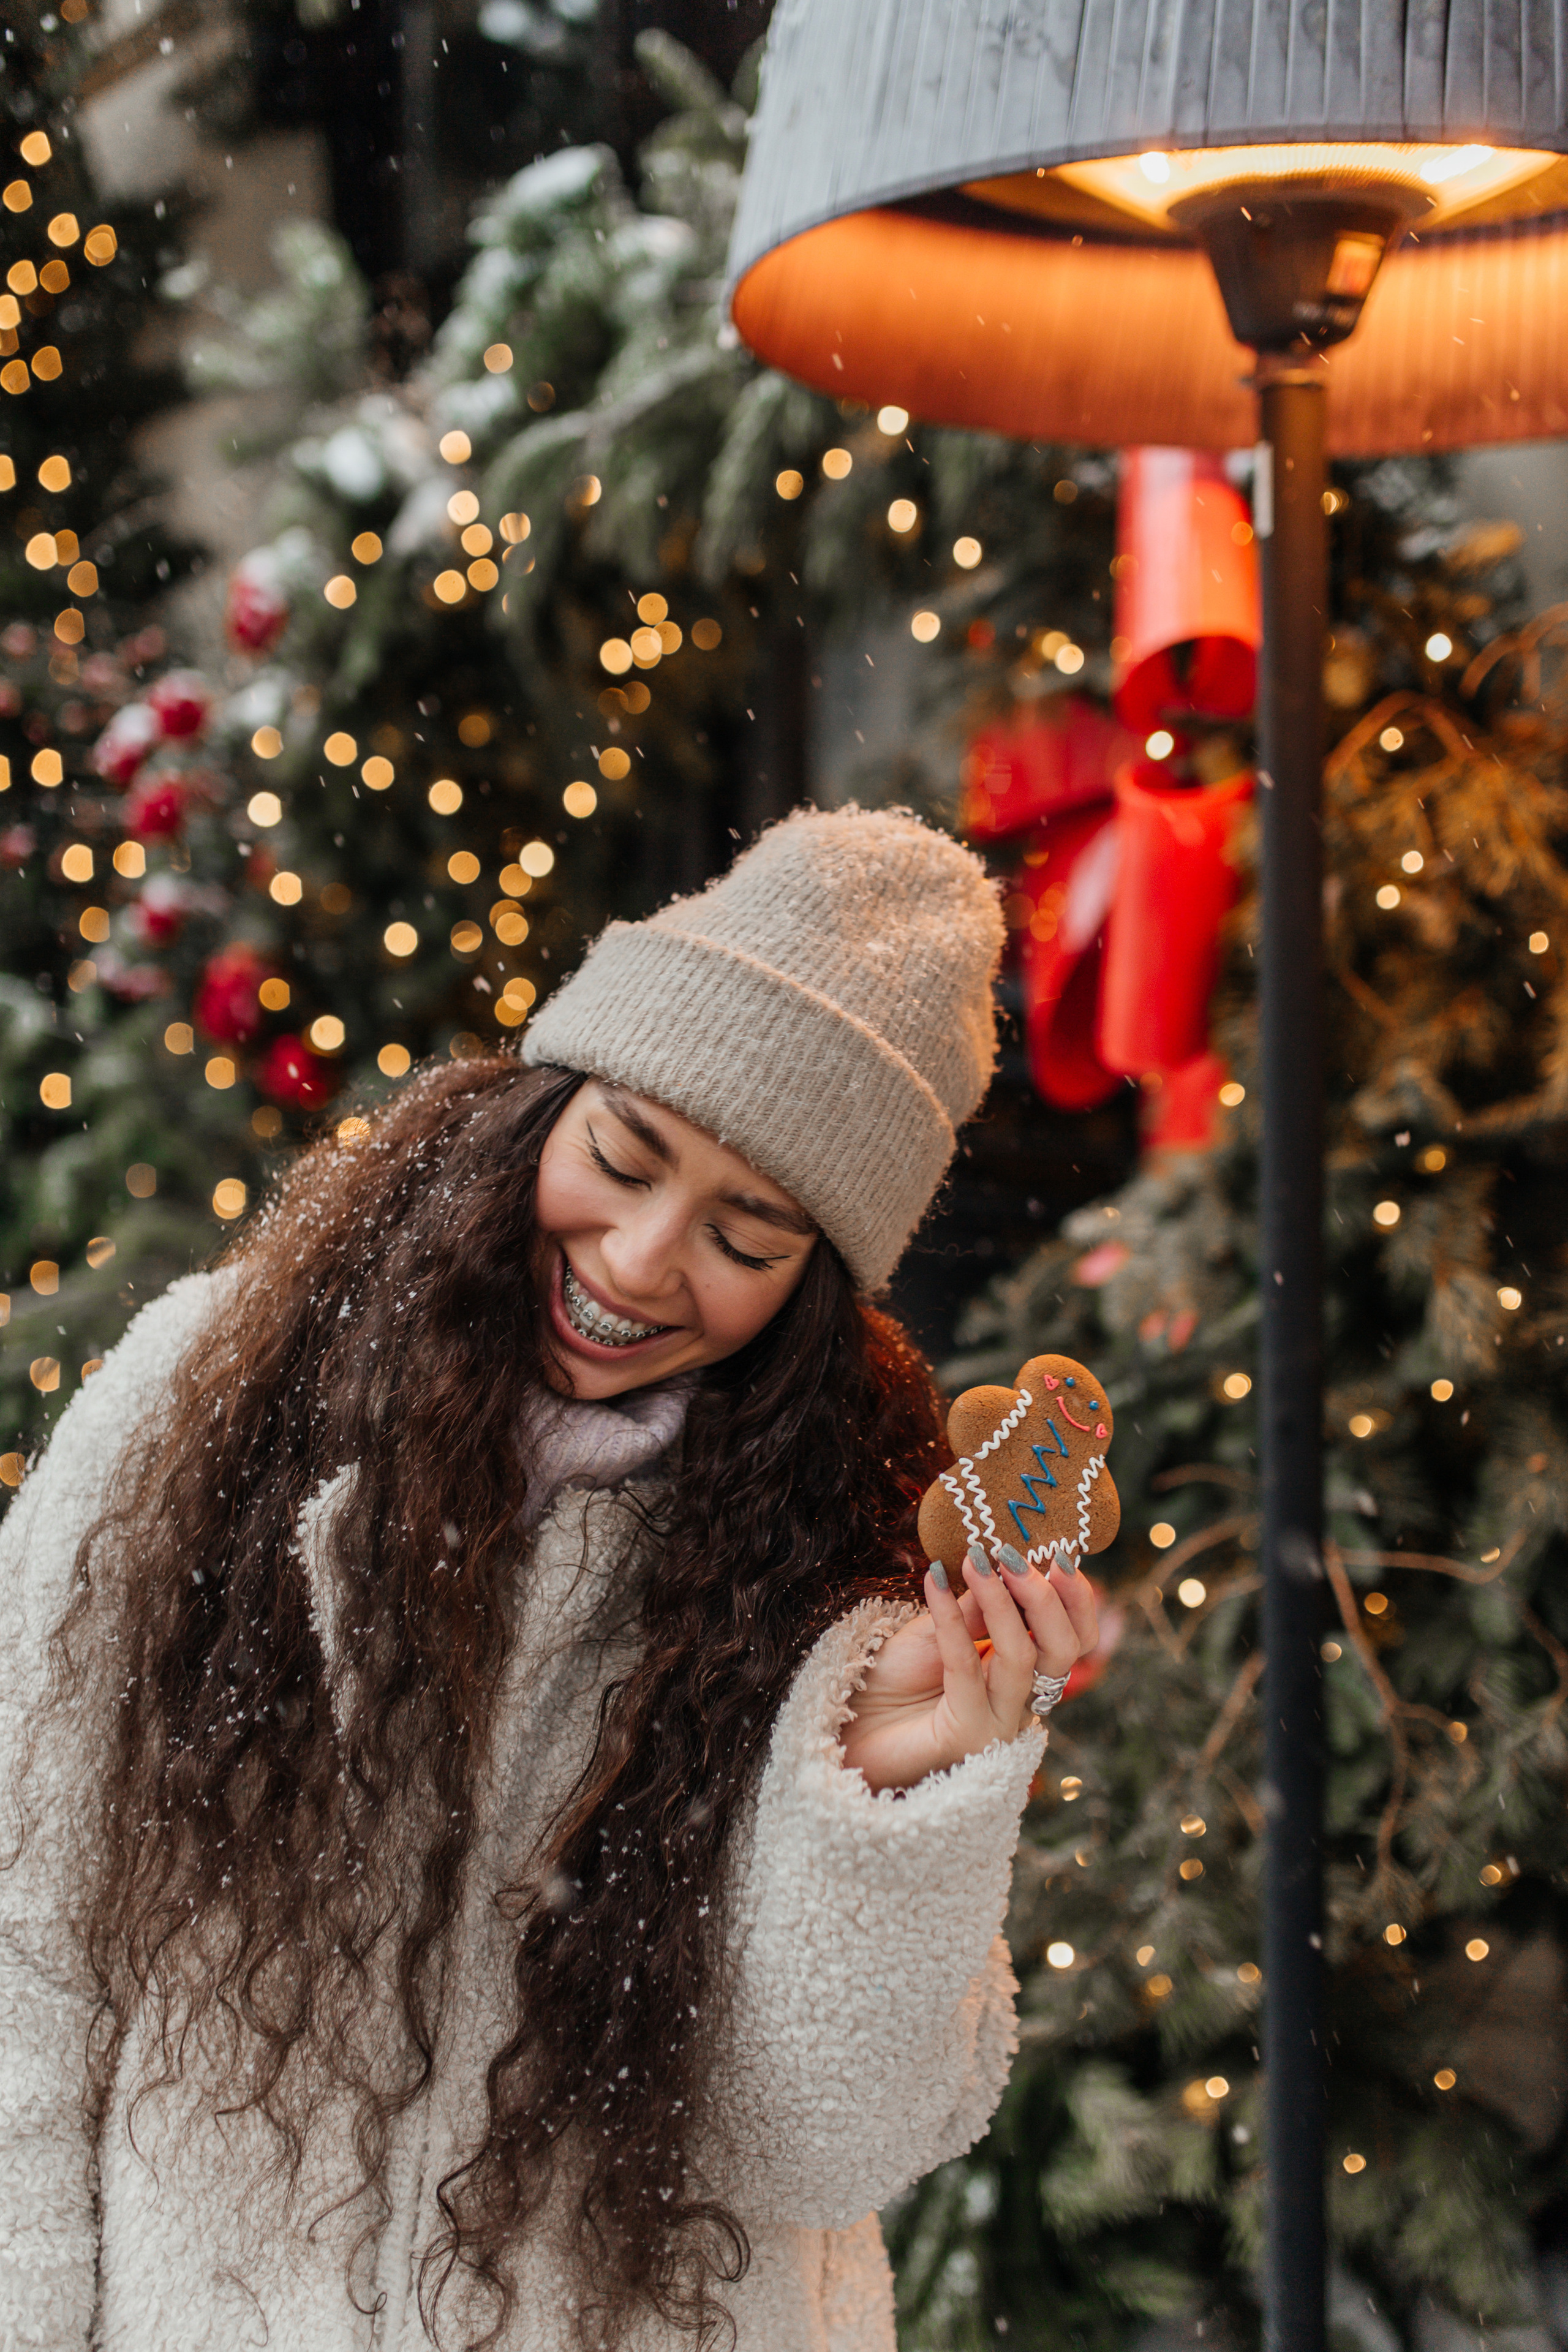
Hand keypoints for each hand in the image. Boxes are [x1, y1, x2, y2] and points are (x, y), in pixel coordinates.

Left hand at [838, 1543, 1099, 1794]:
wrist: (852, 1725)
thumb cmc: (898, 1676)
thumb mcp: (943, 1629)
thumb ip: (978, 1606)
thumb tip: (1005, 1562)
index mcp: (1026, 1675)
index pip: (1075, 1639)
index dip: (1075, 1599)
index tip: (1057, 1555)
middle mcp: (1021, 1703)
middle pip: (1063, 1650)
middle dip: (1045, 1598)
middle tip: (1013, 1556)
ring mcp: (997, 1724)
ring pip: (1021, 1657)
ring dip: (1000, 1600)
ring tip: (975, 1559)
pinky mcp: (965, 1734)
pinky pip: (965, 1667)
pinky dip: (950, 1618)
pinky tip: (933, 1581)